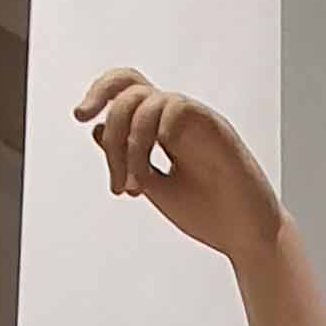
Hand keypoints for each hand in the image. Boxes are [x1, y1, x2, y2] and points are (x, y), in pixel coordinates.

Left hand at [75, 71, 284, 266]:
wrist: (245, 236)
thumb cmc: (207, 214)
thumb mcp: (153, 186)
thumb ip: (127, 159)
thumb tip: (96, 130)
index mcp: (162, 131)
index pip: (127, 91)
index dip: (99, 93)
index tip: (80, 117)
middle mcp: (177, 120)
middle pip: (130, 88)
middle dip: (107, 118)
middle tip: (107, 162)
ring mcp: (196, 123)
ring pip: (147, 102)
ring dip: (129, 145)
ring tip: (134, 187)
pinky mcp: (216, 129)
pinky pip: (177, 109)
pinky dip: (156, 132)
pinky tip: (155, 168)